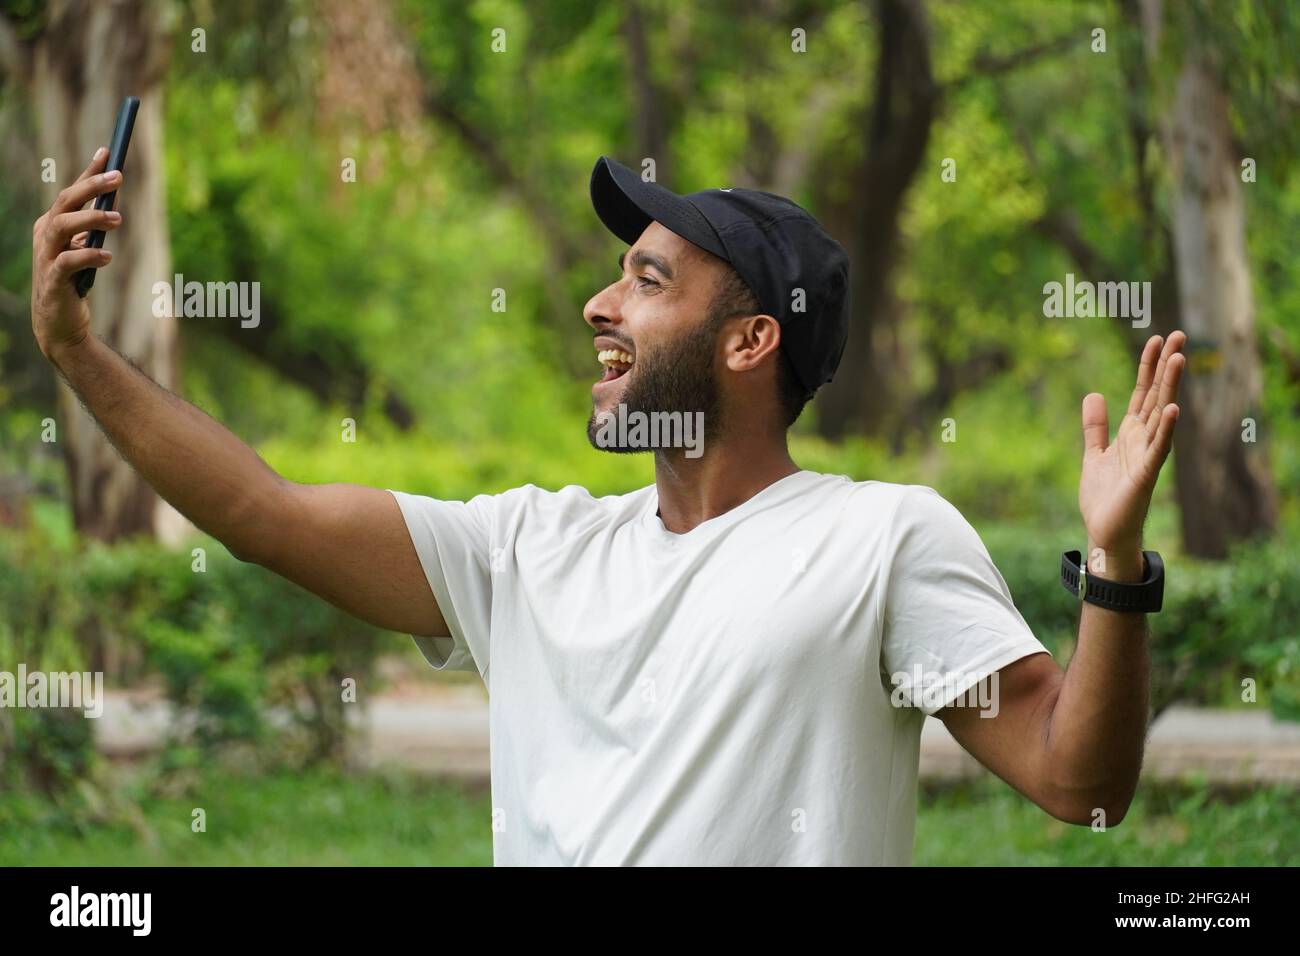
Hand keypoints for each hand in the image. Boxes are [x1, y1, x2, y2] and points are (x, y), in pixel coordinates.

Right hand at [30, 146, 123, 362]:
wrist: (60, 322)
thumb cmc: (74, 281)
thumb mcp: (85, 248)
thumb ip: (94, 228)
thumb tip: (114, 202)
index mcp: (52, 224)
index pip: (71, 191)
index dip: (88, 171)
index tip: (108, 151)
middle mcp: (45, 235)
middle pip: (65, 202)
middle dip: (91, 186)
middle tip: (119, 177)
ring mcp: (46, 256)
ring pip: (63, 226)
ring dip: (91, 218)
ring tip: (119, 219)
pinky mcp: (53, 279)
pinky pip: (68, 262)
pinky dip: (88, 256)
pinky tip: (107, 256)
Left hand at [1079, 332, 1184, 570]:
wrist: (1104, 532)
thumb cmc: (1104, 497)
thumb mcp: (1094, 454)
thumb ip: (1095, 427)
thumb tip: (1094, 393)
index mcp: (1131, 434)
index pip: (1142, 393)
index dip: (1148, 367)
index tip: (1155, 339)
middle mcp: (1144, 440)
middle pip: (1156, 396)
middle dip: (1166, 366)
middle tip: (1179, 334)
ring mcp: (1148, 456)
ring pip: (1161, 415)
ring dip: (1170, 388)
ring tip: (1179, 359)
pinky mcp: (1146, 475)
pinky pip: (1159, 449)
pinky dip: (1166, 429)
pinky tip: (1173, 409)